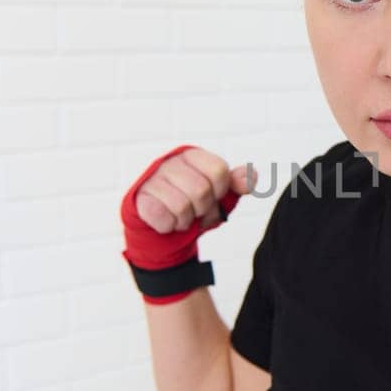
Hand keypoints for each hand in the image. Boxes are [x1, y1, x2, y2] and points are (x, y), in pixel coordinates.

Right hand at [120, 145, 255, 301]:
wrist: (164, 234)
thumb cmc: (193, 209)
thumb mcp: (220, 197)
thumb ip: (237, 185)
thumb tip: (251, 176)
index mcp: (192, 156)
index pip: (219, 171)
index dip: (220, 192)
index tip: (213, 198)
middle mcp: (170, 162)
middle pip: (201, 189)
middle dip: (202, 209)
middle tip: (194, 212)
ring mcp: (151, 179)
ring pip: (182, 205)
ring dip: (185, 220)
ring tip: (180, 217)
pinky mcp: (139, 199)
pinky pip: (162, 216)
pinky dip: (169, 226)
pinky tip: (166, 221)